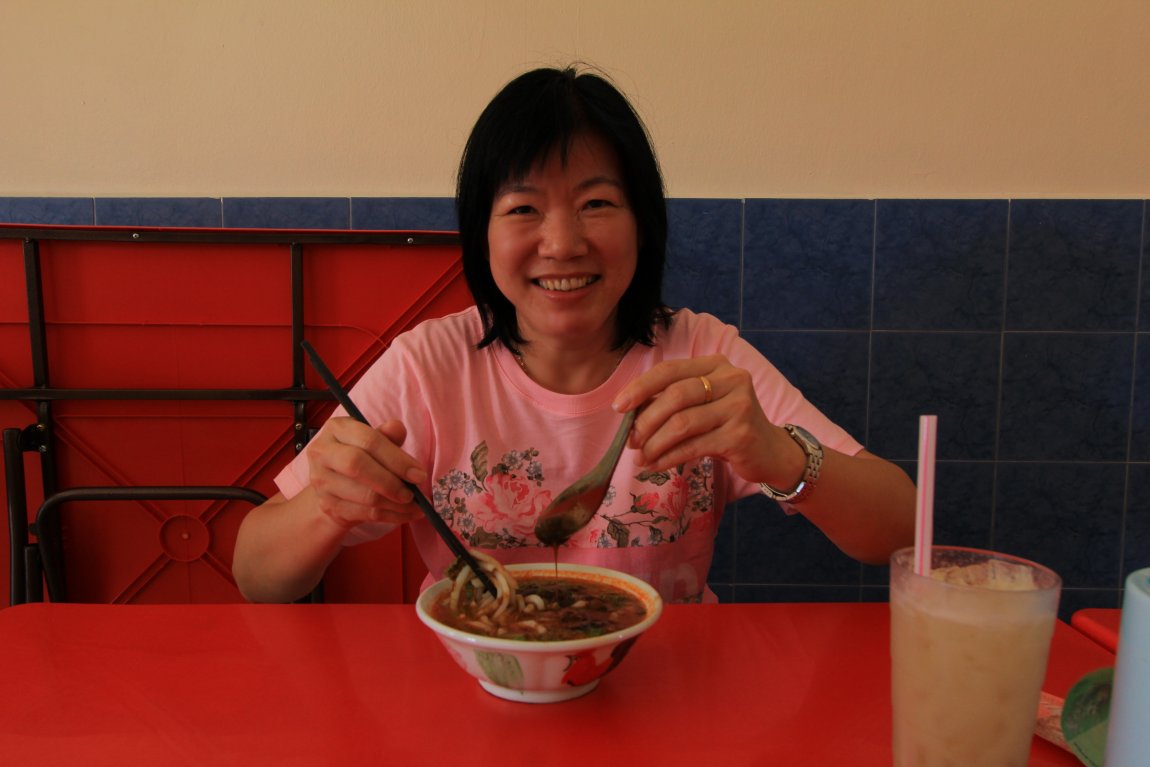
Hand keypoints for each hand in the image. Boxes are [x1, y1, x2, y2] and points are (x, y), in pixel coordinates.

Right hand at [305, 417, 426, 527]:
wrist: (333, 486)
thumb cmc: (359, 457)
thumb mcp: (372, 440)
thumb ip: (387, 435)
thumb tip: (398, 428)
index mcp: (336, 428)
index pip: (369, 441)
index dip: (397, 459)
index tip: (419, 474)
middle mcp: (322, 452)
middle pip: (358, 467)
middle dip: (392, 482)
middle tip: (413, 493)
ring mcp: (321, 481)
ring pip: (363, 495)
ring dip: (395, 504)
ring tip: (416, 506)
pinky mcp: (327, 505)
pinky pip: (365, 513)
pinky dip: (391, 516)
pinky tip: (407, 514)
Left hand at [612, 354, 800, 485]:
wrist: (769, 451)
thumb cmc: (727, 425)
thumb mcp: (703, 404)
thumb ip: (672, 400)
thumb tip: (629, 413)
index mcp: (716, 364)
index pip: (670, 370)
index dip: (641, 387)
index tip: (619, 407)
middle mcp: (731, 379)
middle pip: (675, 396)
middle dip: (645, 421)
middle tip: (630, 441)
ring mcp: (739, 407)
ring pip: (682, 424)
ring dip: (654, 444)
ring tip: (641, 457)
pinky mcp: (740, 435)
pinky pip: (693, 446)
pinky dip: (668, 458)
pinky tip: (655, 465)